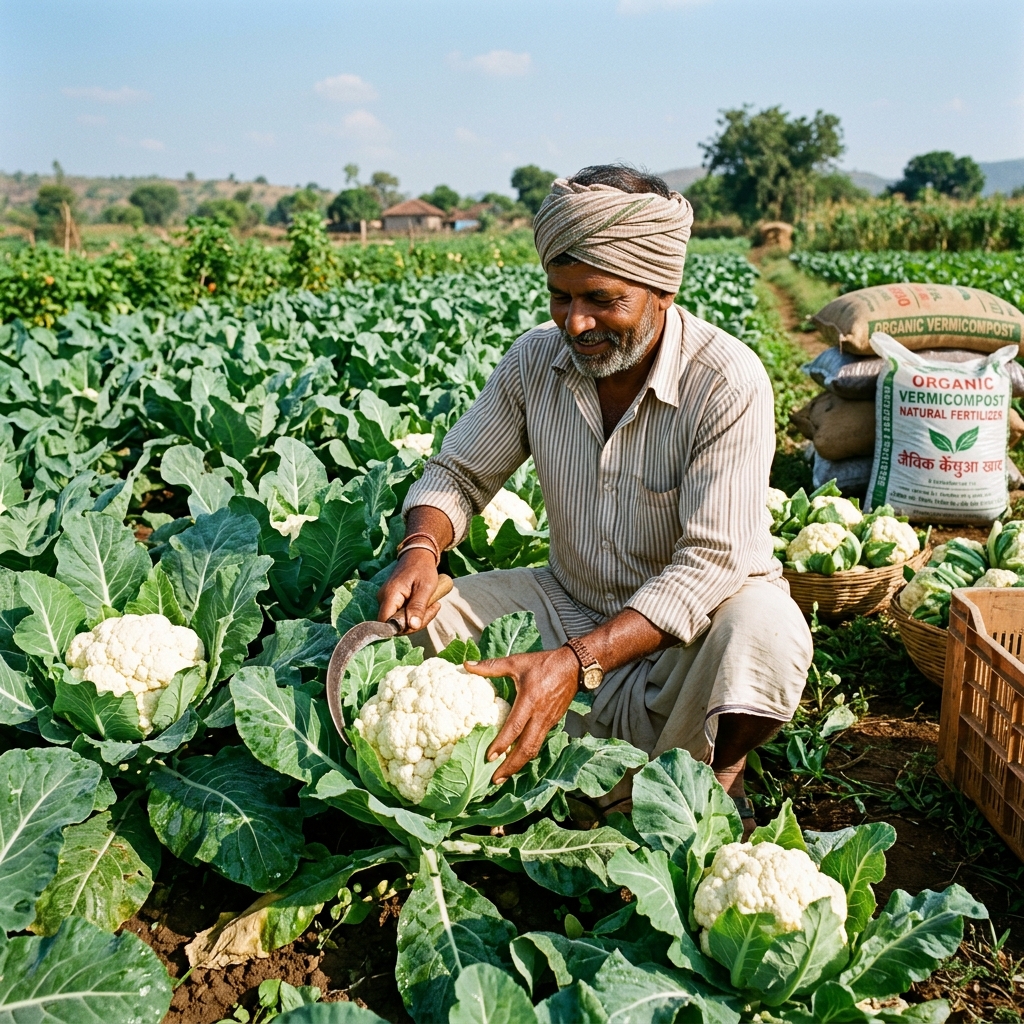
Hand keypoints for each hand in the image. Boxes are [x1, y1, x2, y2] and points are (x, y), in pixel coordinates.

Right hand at [376, 549, 441, 632]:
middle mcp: (383, 599)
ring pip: (399, 620)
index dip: (401, 628)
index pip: (385, 623)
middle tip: (434, 608)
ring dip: (418, 618)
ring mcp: (386, 600)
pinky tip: (427, 605)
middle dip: (416, 623)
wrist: (418, 555)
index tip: (419, 621)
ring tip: (433, 605)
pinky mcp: (391, 600)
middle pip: (394, 624)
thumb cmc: (422, 568)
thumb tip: (412, 626)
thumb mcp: (425, 587)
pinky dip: (415, 613)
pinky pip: (401, 614)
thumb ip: (418, 607)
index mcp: (390, 595)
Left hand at [465, 646, 578, 783]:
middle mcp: (539, 715)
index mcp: (529, 701)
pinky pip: (538, 742)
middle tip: (495, 780)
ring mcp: (548, 721)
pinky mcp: (552, 723)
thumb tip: (467, 665)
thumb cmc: (543, 664)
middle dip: (511, 767)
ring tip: (503, 776)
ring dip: (519, 764)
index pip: (515, 728)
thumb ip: (491, 666)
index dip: (502, 744)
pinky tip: (516, 759)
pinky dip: (527, 754)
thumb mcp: (516, 662)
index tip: (489, 757)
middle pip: (526, 748)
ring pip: (534, 749)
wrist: (574, 666)